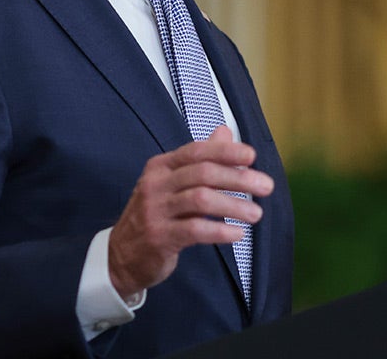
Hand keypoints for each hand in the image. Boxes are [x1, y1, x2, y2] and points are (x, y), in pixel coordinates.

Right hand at [107, 125, 274, 297]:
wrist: (121, 254)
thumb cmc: (154, 215)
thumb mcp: (171, 184)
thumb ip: (199, 160)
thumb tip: (224, 132)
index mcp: (160, 167)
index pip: (196, 152)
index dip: (225, 152)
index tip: (251, 156)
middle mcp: (156, 184)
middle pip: (202, 173)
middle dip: (237, 178)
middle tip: (265, 186)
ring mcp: (156, 210)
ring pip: (200, 199)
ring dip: (233, 205)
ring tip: (256, 213)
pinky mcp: (159, 236)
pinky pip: (195, 230)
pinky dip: (219, 230)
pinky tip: (237, 233)